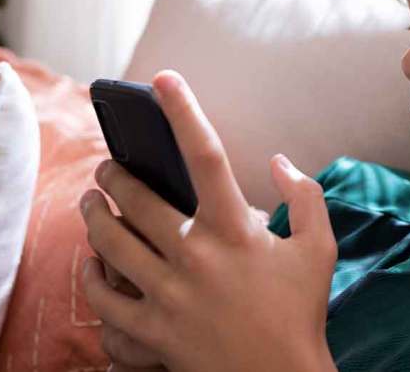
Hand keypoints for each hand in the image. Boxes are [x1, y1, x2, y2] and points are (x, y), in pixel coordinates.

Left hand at [79, 69, 337, 371]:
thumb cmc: (299, 312)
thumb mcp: (318, 248)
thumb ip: (305, 196)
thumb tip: (278, 160)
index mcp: (234, 231)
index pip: (207, 156)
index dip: (184, 111)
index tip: (164, 79)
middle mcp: (195, 256)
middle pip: (136, 198)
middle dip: (113, 173)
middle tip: (108, 167)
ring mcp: (168, 295)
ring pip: (109, 241)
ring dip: (93, 214)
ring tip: (91, 203)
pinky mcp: (151, 330)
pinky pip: (103, 296)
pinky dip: (90, 276)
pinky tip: (92, 262)